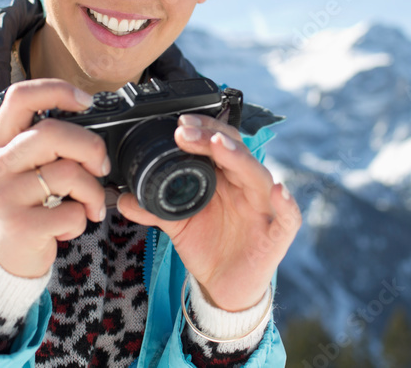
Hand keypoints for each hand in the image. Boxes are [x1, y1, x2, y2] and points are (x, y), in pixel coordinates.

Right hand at [0, 79, 109, 277]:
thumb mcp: (24, 166)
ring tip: (89, 204)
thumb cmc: (26, 202)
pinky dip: (82, 219)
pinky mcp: (20, 226)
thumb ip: (47, 142)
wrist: (4, 255)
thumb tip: (92, 118)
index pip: (20, 97)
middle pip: (52, 133)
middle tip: (100, 166)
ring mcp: (5, 195)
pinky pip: (70, 213)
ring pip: (68, 173)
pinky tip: (69, 226)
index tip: (86, 102)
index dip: (57, 90)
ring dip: (93, 191)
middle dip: (90, 147)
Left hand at [116, 113, 300, 311]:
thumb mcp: (177, 224)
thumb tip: (121, 198)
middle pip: (236, 153)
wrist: (224, 285)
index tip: (178, 125)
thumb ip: (152, 209)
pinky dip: (287, 203)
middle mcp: (246, 186)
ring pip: (258, 176)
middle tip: (186, 131)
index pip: (218, 143)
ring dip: (240, 159)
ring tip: (220, 146)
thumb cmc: (209, 246)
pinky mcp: (278, 234)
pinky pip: (289, 216)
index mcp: (225, 178)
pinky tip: (278, 191)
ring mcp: (265, 208)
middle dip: (212, 137)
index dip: (201, 131)